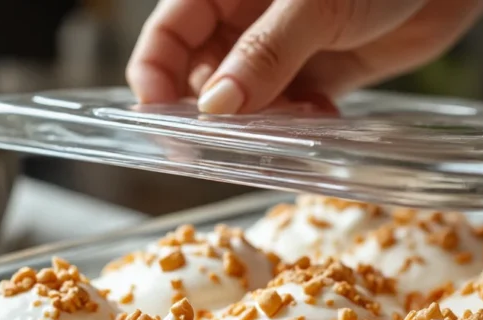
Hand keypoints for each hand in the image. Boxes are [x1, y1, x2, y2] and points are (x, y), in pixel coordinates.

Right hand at [126, 0, 482, 114]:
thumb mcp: (314, 4)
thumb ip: (264, 54)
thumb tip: (215, 107)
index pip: (167, 35)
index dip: (157, 78)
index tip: (165, 122)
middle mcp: (248, 18)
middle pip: (205, 75)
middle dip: (218, 111)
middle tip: (237, 142)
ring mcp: (287, 46)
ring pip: (251, 98)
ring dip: (264, 122)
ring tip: (293, 124)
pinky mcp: (326, 69)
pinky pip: (295, 107)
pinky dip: (300, 123)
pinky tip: (321, 119)